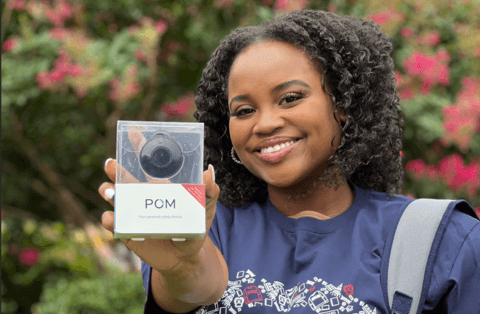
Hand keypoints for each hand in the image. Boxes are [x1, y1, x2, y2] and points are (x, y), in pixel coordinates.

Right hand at [98, 132, 219, 274]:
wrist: (185, 257)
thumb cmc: (195, 227)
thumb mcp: (206, 208)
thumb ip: (210, 191)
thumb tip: (209, 171)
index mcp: (159, 184)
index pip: (146, 162)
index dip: (138, 146)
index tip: (132, 132)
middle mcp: (142, 194)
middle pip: (122, 176)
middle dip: (114, 168)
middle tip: (111, 164)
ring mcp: (133, 212)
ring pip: (113, 196)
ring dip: (108, 191)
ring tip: (111, 191)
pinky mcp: (127, 231)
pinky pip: (112, 223)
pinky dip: (110, 220)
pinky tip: (113, 218)